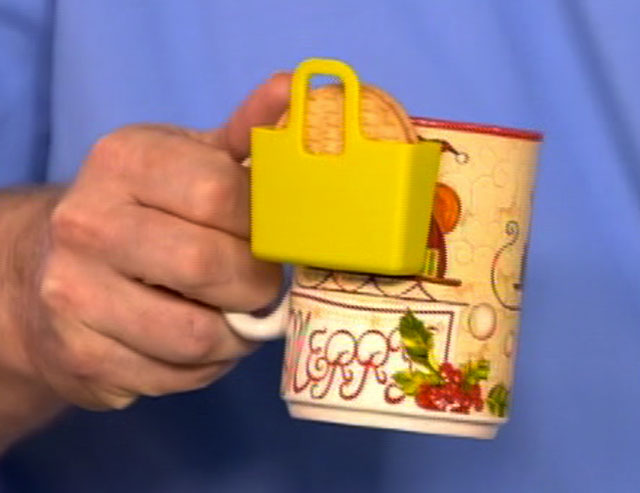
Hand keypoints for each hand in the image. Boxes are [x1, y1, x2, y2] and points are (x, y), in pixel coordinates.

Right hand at [23, 74, 290, 409]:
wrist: (47, 273)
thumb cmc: (140, 212)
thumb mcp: (186, 161)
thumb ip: (244, 133)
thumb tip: (293, 90)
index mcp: (122, 160)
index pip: (220, 192)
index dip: (264, 225)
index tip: (272, 236)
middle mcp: (86, 222)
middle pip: (209, 266)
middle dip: (257, 285)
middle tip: (262, 284)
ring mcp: (74, 293)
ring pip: (198, 335)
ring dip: (236, 334)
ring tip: (235, 315)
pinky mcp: (81, 356)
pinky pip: (177, 376)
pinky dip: (207, 366)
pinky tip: (201, 340)